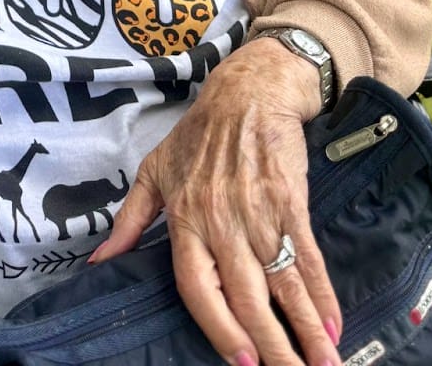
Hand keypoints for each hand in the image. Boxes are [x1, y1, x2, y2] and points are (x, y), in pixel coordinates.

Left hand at [94, 42, 341, 365]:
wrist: (246, 93)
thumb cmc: (197, 135)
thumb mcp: (153, 172)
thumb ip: (129, 221)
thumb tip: (99, 261)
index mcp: (185, 219)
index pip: (198, 287)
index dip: (219, 328)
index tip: (240, 362)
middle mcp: (222, 223)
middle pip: (246, 298)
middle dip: (272, 347)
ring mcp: (259, 214)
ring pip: (282, 286)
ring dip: (304, 332)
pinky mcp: (291, 203)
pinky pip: (307, 258)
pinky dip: (322, 296)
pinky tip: (332, 327)